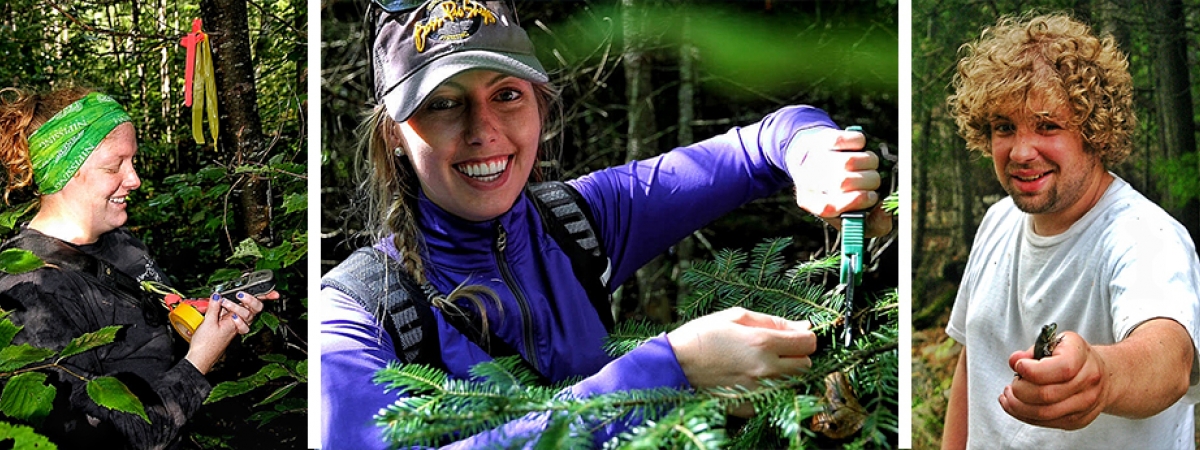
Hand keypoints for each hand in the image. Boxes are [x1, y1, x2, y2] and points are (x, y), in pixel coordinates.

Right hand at [184, 290, 278, 373]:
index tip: (274, 294)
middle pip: (253, 309)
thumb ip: (214, 307)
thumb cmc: (205, 346)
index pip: (255, 308)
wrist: (200, 358)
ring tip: (224, 303)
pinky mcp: (229, 327)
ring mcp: (236, 326)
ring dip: (235, 305)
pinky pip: (234, 315)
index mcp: (237, 323)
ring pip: (245, 312)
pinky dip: (229, 309)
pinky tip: (222, 307)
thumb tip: (217, 296)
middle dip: (248, 300)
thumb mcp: (208, 323)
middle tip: (239, 296)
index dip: (266, 300)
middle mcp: (240, 324)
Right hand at [667, 307, 815, 416]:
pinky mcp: (751, 406)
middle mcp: (766, 370)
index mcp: (763, 343)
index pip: (809, 343)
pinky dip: (769, 388)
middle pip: (806, 365)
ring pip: (793, 383)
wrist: (674, 366)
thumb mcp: (736, 316)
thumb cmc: (702, 336)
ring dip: (784, 373)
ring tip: (760, 363)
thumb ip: (773, 321)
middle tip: (776, 349)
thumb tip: (803, 326)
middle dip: (796, 355)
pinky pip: (774, 396)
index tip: (794, 335)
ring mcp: (759, 391)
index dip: (804, 336)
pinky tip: (749, 378)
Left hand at [786, 128, 891, 236]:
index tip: (871, 197)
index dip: (855, 202)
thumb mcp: (853, 217)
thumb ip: (875, 224)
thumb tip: (886, 210)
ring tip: (864, 167)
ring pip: (851, 161)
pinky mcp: (825, 138)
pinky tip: (856, 150)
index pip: (828, 207)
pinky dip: (861, 144)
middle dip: (868, 183)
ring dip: (869, 164)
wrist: (812, 159)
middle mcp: (809, 181)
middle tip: (869, 183)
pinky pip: (853, 140)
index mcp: (813, 204)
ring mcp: (815, 158)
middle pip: (843, 182)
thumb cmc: (842, 194)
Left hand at [1000, 331, 1109, 429]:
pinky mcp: (1077, 421)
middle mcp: (1088, 382)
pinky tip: (1014, 405)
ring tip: (1008, 395)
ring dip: (1017, 405)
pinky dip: (1024, 415)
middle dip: (1020, 389)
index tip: (1019, 366)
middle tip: (1014, 381)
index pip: (1060, 369)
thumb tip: (1015, 360)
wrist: (1104, 375)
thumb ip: (1033, 351)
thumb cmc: (1075, 356)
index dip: (1032, 370)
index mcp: (1081, 356)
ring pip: (1043, 413)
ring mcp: (1085, 404)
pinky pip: (1046, 422)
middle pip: (1047, 394)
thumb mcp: (1055, 342)